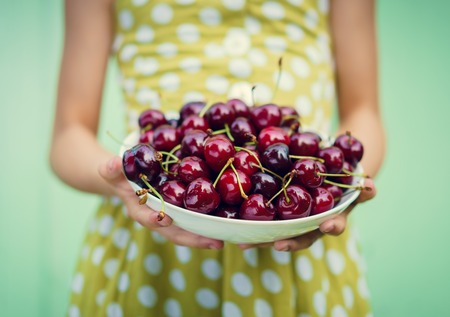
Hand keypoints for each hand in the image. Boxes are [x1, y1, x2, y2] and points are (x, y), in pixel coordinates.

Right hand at [98, 156, 223, 248]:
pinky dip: (209, 222)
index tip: (165, 219)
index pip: (147, 218)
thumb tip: (113, 163)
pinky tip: (225, 222)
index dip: (155, 220)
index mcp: (139, 210)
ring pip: (188, 229)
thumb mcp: (113, 170)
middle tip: (213, 242)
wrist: (128, 179)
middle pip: (175, 232)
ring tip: (223, 239)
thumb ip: (111, 169)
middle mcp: (157, 218)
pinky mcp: (182, 211)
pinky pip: (195, 219)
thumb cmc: (121, 175)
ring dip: (205, 235)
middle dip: (193, 239)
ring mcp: (171, 217)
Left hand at [239, 178, 376, 251]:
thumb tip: (371, 185)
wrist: (324, 180)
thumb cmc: (341, 184)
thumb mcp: (353, 185)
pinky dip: (250, 225)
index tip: (327, 225)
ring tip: (245, 242)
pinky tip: (234, 228)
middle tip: (278, 244)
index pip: (333, 225)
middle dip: (289, 242)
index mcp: (330, 218)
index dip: (331, 226)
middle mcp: (309, 225)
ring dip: (262, 239)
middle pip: (299, 237)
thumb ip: (363, 188)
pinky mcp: (275, 215)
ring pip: (276, 233)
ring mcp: (291, 223)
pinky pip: (262, 222)